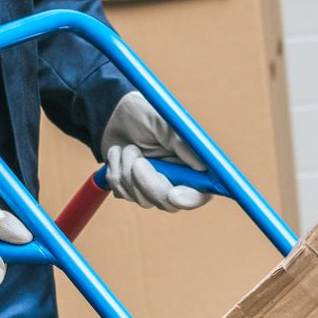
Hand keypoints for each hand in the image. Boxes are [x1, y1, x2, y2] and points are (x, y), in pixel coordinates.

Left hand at [100, 91, 209, 209]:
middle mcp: (175, 180)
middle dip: (149, 184)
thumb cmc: (143, 114)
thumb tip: (202, 165)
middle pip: (169, 203)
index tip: (173, 194)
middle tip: (138, 161)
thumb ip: (183, 142)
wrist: (115, 115)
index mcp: (192, 165)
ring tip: (128, 148)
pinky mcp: (132, 188)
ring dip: (128, 172)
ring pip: (143, 199)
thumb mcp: (163, 122)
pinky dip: (115, 174)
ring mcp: (153, 187)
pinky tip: (117, 156)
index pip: (200, 194)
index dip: (189, 199)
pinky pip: (124, 194)